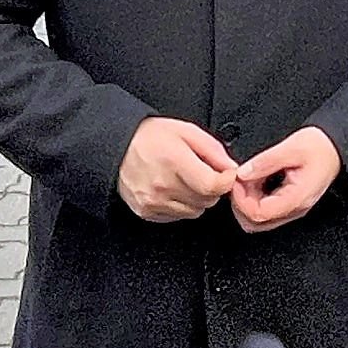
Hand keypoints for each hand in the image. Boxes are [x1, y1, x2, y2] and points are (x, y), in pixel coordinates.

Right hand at [118, 117, 235, 221]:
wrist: (116, 147)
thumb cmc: (149, 137)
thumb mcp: (186, 131)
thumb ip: (213, 150)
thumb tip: (231, 168)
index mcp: (174, 162)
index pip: (213, 186)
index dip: (226, 181)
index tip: (226, 174)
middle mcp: (162, 185)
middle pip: (207, 200)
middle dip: (210, 188)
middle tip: (200, 172)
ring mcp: (153, 201)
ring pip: (195, 211)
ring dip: (196, 198)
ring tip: (183, 179)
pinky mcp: (146, 211)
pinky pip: (177, 216)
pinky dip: (180, 205)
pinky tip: (171, 188)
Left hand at [230, 126, 341, 233]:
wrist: (336, 150)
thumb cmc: (320, 148)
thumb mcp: (291, 148)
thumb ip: (265, 162)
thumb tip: (242, 174)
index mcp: (296, 198)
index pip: (259, 214)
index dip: (241, 199)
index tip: (237, 181)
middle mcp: (294, 209)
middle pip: (255, 223)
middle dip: (240, 203)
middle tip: (240, 181)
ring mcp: (291, 209)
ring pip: (258, 220)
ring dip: (246, 201)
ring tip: (249, 178)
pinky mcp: (288, 204)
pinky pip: (265, 210)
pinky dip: (254, 198)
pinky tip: (256, 181)